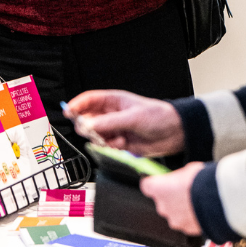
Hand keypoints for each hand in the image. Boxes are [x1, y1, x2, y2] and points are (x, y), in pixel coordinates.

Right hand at [66, 90, 184, 155]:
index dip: (76, 105)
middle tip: (93, 132)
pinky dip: (111, 146)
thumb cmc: (158, 116)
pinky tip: (123, 143)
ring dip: (101, 139)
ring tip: (116, 139)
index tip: (68, 113)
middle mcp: (110, 114)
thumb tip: (88, 126)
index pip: (88, 100)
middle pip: (87, 119)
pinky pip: (106, 145)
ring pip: (95, 134)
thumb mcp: (132, 117)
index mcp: (112, 100)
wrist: (176, 133)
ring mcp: (115, 128)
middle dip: (88, 127)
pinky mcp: (120, 141)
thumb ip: (109, 123)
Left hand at [141, 162, 203, 234]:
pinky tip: (201, 211)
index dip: (155, 184)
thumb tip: (178, 179)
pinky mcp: (188, 230)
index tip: (160, 182)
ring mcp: (175, 220)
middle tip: (184, 192)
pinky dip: (192, 219)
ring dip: (182, 210)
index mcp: (157, 189)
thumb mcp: (186, 171)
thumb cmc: (201, 182)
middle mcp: (162, 206)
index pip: (147, 186)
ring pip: (175, 214)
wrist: (219, 200)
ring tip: (196, 202)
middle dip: (171, 198)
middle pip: (162, 202)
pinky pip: (187, 223)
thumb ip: (176, 178)